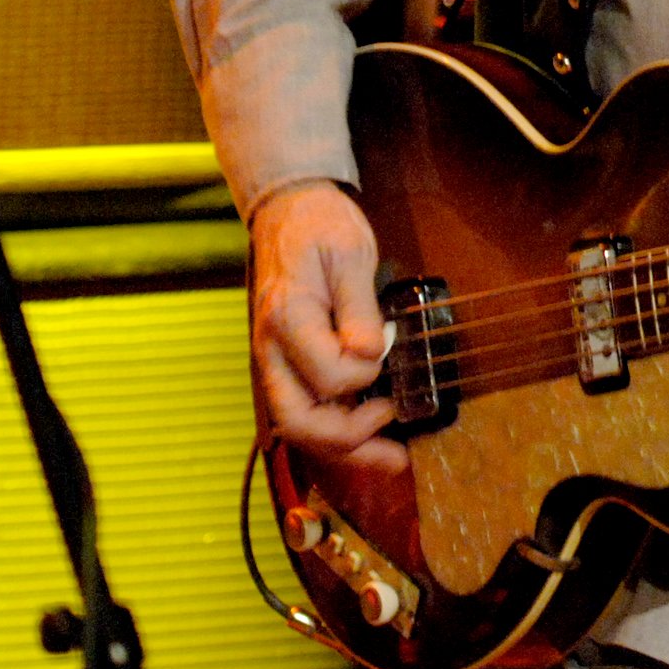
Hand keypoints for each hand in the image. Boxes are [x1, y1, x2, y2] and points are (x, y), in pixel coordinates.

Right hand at [249, 180, 405, 475]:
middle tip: (396, 446)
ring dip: (344, 448)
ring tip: (390, 458)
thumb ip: (359, 308)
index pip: (327, 375)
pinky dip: (336, 429)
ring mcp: (276, 361)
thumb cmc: (321, 226)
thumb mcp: (350, 253)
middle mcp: (273, 349)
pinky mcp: (288, 364)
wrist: (290, 210)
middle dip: (350, 442)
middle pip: (300, 421)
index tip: (388, 351)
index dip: (365, 375)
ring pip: (299, 426)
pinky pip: (306, 409)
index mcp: (288, 318)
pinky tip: (371, 432)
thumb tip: (371, 355)